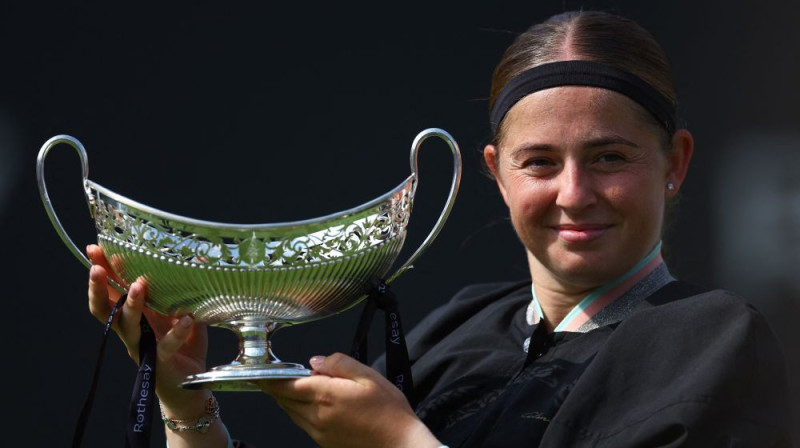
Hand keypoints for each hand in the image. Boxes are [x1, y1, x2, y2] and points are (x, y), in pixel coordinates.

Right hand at [86, 244, 209, 414]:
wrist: (189, 386)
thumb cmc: (182, 346)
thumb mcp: (183, 311)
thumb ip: (186, 289)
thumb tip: (202, 256)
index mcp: (134, 315)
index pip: (111, 290)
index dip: (100, 271)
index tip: (93, 248)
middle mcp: (132, 330)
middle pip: (105, 308)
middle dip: (99, 287)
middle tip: (97, 268)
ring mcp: (143, 347)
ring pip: (128, 326)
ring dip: (132, 305)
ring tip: (140, 286)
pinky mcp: (160, 362)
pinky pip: (165, 346)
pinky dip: (176, 333)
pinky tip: (186, 320)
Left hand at [260, 353, 440, 447]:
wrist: (399, 445)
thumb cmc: (389, 411)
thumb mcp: (369, 376)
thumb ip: (339, 364)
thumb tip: (315, 361)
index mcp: (326, 395)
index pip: (286, 385)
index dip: (269, 377)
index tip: (259, 370)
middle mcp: (317, 415)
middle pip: (284, 399)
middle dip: (275, 386)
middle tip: (271, 374)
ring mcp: (319, 432)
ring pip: (291, 412)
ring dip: (286, 398)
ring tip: (290, 385)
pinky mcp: (324, 442)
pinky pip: (302, 423)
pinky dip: (298, 410)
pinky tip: (309, 402)